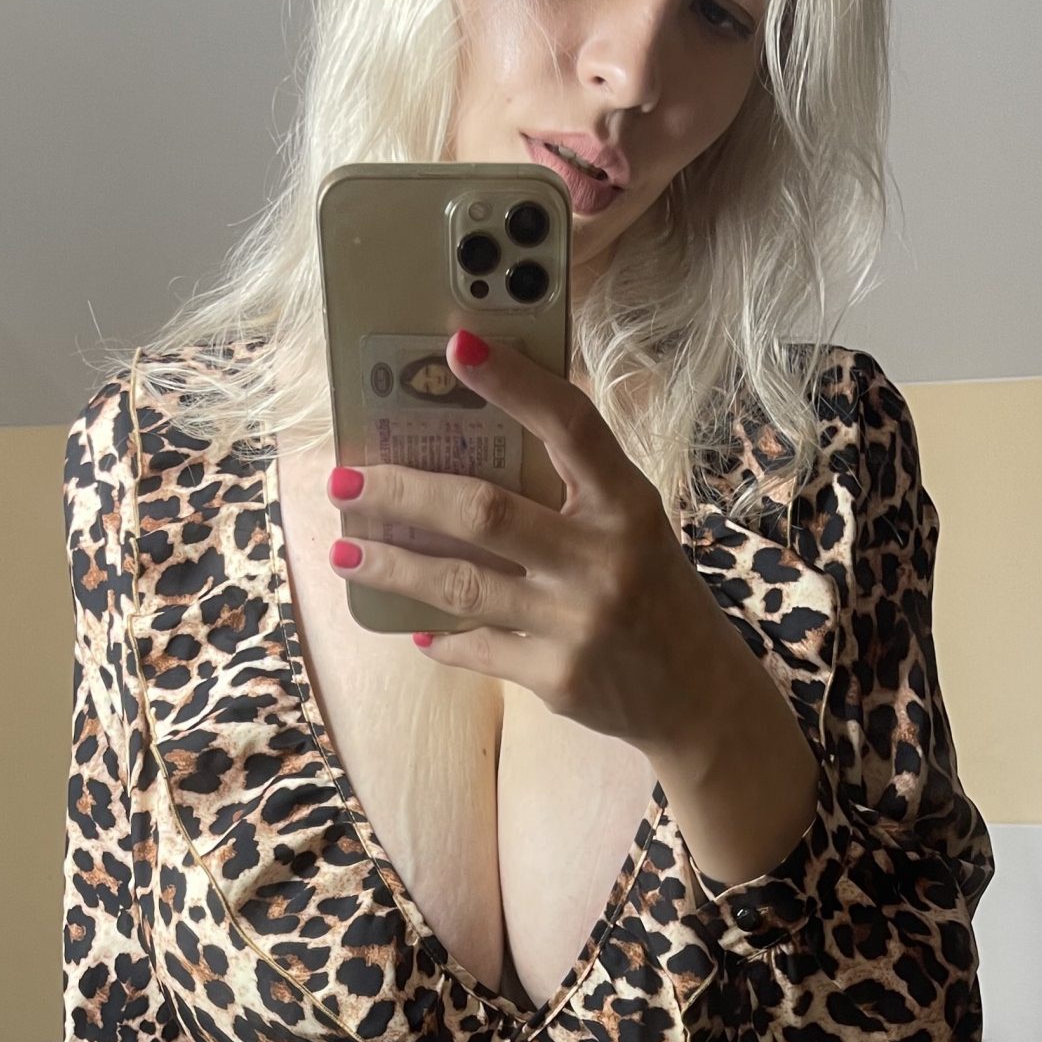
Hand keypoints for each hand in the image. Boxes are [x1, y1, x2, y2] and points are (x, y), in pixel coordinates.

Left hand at [325, 328, 755, 765]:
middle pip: (483, 511)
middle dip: (401, 493)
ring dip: (393, 566)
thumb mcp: (631, 525)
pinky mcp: (558, 678)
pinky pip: (477, 647)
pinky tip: (412, 627)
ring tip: (345, 552)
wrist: (697, 695)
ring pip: (462, 585)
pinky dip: (440, 637)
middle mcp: (603, 558)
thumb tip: (472, 438)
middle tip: (344, 481)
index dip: (515, 382)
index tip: (456, 346)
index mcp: (627, 502)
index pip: (569, 424)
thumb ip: (572, 487)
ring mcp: (578, 621)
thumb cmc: (651, 591)